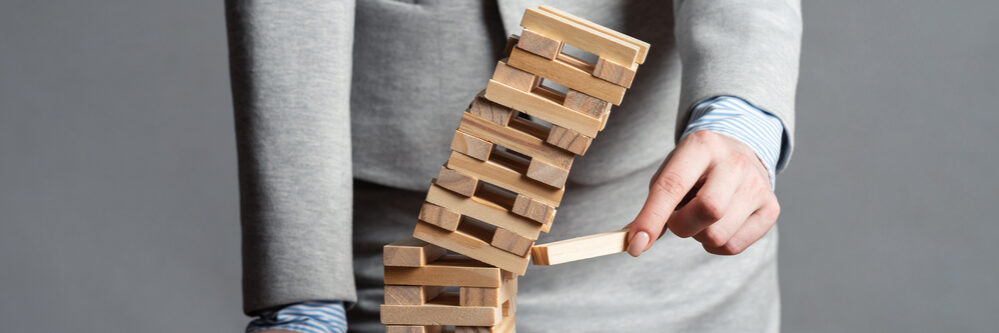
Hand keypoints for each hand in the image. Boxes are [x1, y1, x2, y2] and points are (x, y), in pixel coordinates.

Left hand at [626, 130, 780, 255]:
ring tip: (702, 216)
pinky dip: (716, 245)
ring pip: (718, 235)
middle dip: (682, 226)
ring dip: (699, 236)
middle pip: (708, 210)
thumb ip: (654, 204)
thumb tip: (637, 241)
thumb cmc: (696, 168)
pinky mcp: (771, 208)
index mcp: (702, 145)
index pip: (673, 186)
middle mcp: (735, 162)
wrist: (739, 154)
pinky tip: (718, 224)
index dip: (651, 218)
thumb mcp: (671, 171)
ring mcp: (757, 185)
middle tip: (679, 217)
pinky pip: (733, 247)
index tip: (636, 245)